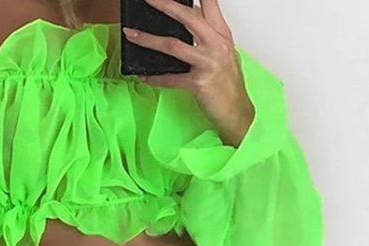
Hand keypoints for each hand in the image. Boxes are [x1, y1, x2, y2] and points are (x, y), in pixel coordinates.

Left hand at [122, 0, 254, 146]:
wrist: (237, 112)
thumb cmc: (229, 86)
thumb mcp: (224, 54)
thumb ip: (209, 37)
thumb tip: (190, 21)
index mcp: (222, 36)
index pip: (209, 5)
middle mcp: (216, 45)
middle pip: (188, 18)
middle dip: (165, 5)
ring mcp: (207, 64)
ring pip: (172, 45)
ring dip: (148, 39)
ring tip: (132, 34)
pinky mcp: (198, 84)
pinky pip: (170, 79)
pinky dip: (155, 78)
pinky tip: (143, 76)